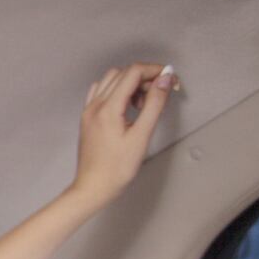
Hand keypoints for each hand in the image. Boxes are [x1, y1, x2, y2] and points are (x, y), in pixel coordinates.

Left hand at [69, 62, 177, 203]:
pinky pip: (101, 92)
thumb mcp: (142, 135)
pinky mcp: (88, 118)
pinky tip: (128, 106)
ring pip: (111, 80)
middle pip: (122, 73)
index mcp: (107, 108)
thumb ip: (154, 104)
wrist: (93, 186)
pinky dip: (117, 91)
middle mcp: (95, 106)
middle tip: (161, 91)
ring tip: (144, 102)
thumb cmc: (116, 168)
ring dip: (131, 82)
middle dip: (145, 76)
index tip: (170, 79)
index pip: (133, 72)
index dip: (155, 71)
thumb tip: (165, 80)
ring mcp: (89, 111)